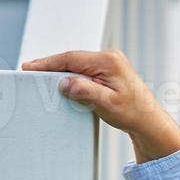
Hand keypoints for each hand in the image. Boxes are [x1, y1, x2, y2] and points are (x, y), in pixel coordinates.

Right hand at [20, 48, 179, 163]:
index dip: (48, 62)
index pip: (71, 58)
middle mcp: (110, 57)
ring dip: (62, 71)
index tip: (30, 66)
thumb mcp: (106, 104)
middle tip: (30, 71)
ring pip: (78, 64)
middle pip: (73, 59)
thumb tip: (64, 82)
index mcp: (109, 61)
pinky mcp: (110, 71)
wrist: (150, 121)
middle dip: (52, 66)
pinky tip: (61, 81)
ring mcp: (111, 63)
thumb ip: (85, 91)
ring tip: (41, 77)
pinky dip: (73, 75)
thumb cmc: (133, 113)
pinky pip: (85, 70)